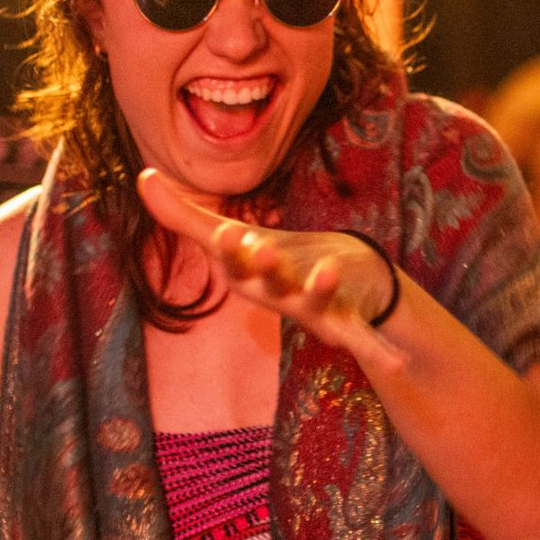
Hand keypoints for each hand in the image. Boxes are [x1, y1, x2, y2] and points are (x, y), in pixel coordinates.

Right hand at [137, 168, 403, 364]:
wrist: (316, 284)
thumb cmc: (266, 260)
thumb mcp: (228, 236)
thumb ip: (184, 215)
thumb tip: (141, 174)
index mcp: (248, 275)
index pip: (233, 261)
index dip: (229, 249)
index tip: (225, 231)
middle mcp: (276, 295)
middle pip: (269, 283)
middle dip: (266, 266)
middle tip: (262, 247)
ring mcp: (311, 310)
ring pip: (313, 304)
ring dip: (320, 290)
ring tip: (329, 270)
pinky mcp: (347, 320)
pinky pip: (362, 339)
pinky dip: (377, 351)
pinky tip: (398, 364)